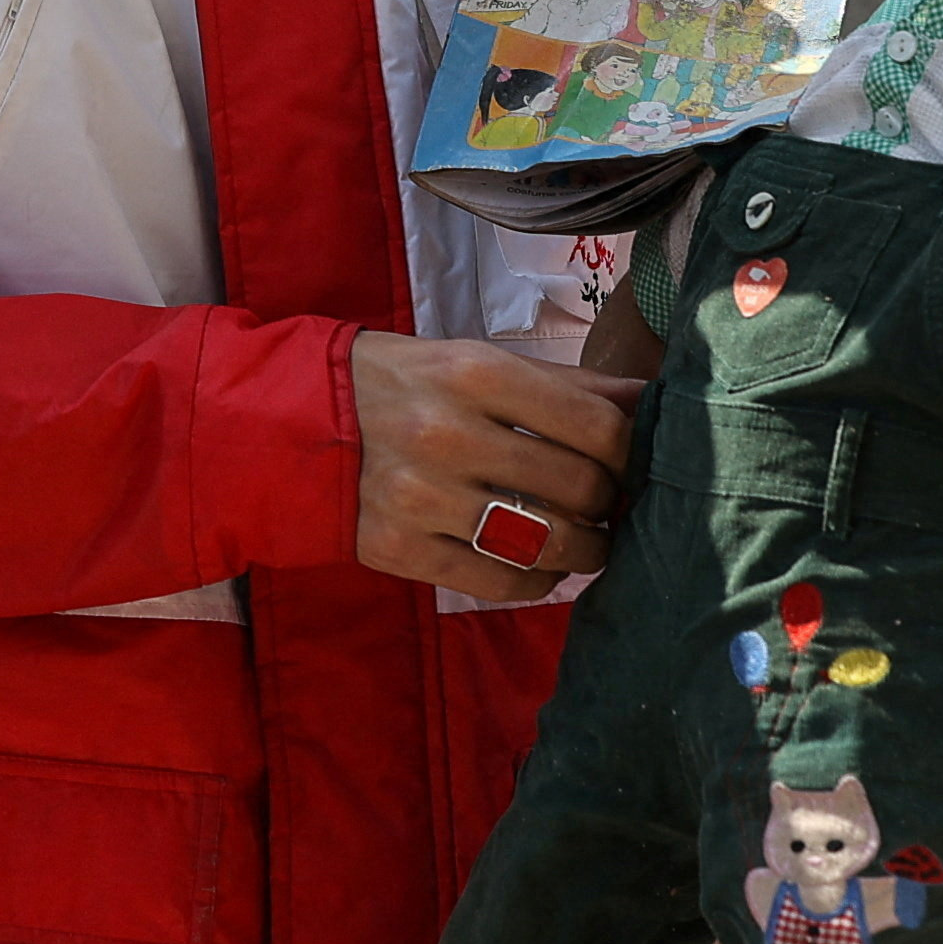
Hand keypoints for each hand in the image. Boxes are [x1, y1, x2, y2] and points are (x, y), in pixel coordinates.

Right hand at [351, 334, 642, 603]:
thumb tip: (650, 403)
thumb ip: (564, 386)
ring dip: (585, 551)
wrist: (292, 423)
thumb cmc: (404, 385)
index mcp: (476, 373)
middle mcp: (449, 433)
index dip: (631, 455)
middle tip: (608, 506)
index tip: (630, 465)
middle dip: (609, 504)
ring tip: (586, 543)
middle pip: (579, 487)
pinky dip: (535, 582)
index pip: (598, 427)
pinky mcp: (397, 549)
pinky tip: (539, 567)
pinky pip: (498, 582)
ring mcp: (421, 497)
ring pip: (545, 543)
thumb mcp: (475, 362)